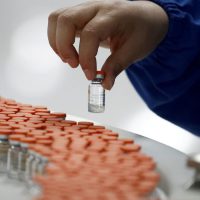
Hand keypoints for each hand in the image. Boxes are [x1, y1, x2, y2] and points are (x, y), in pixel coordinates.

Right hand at [48, 0, 167, 89]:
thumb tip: (104, 85)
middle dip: (64, 47)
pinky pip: (60, 22)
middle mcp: (97, 7)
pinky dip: (58, 38)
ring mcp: (87, 9)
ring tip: (70, 59)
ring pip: (58, 18)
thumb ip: (117, 67)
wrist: (145, 17)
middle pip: (66, 20)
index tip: (90, 76)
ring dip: (57, 42)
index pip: (90, 33)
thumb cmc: (143, 31)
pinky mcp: (82, 16)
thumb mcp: (135, 51)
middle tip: (74, 65)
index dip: (86, 57)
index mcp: (114, 15)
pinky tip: (69, 52)